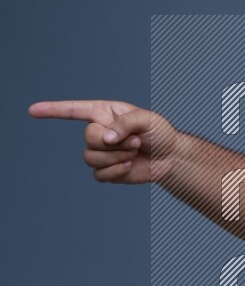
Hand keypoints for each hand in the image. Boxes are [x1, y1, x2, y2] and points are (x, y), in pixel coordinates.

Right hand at [28, 99, 178, 184]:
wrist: (170, 157)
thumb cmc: (159, 132)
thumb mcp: (147, 119)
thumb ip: (125, 123)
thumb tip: (105, 137)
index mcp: (104, 112)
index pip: (74, 110)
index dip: (53, 110)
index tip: (33, 110)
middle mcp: (99, 131)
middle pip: (88, 138)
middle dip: (112, 143)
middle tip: (134, 142)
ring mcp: (101, 152)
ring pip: (91, 158)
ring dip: (116, 158)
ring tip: (134, 152)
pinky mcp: (106, 170)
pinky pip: (98, 174)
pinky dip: (115, 172)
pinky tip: (129, 166)